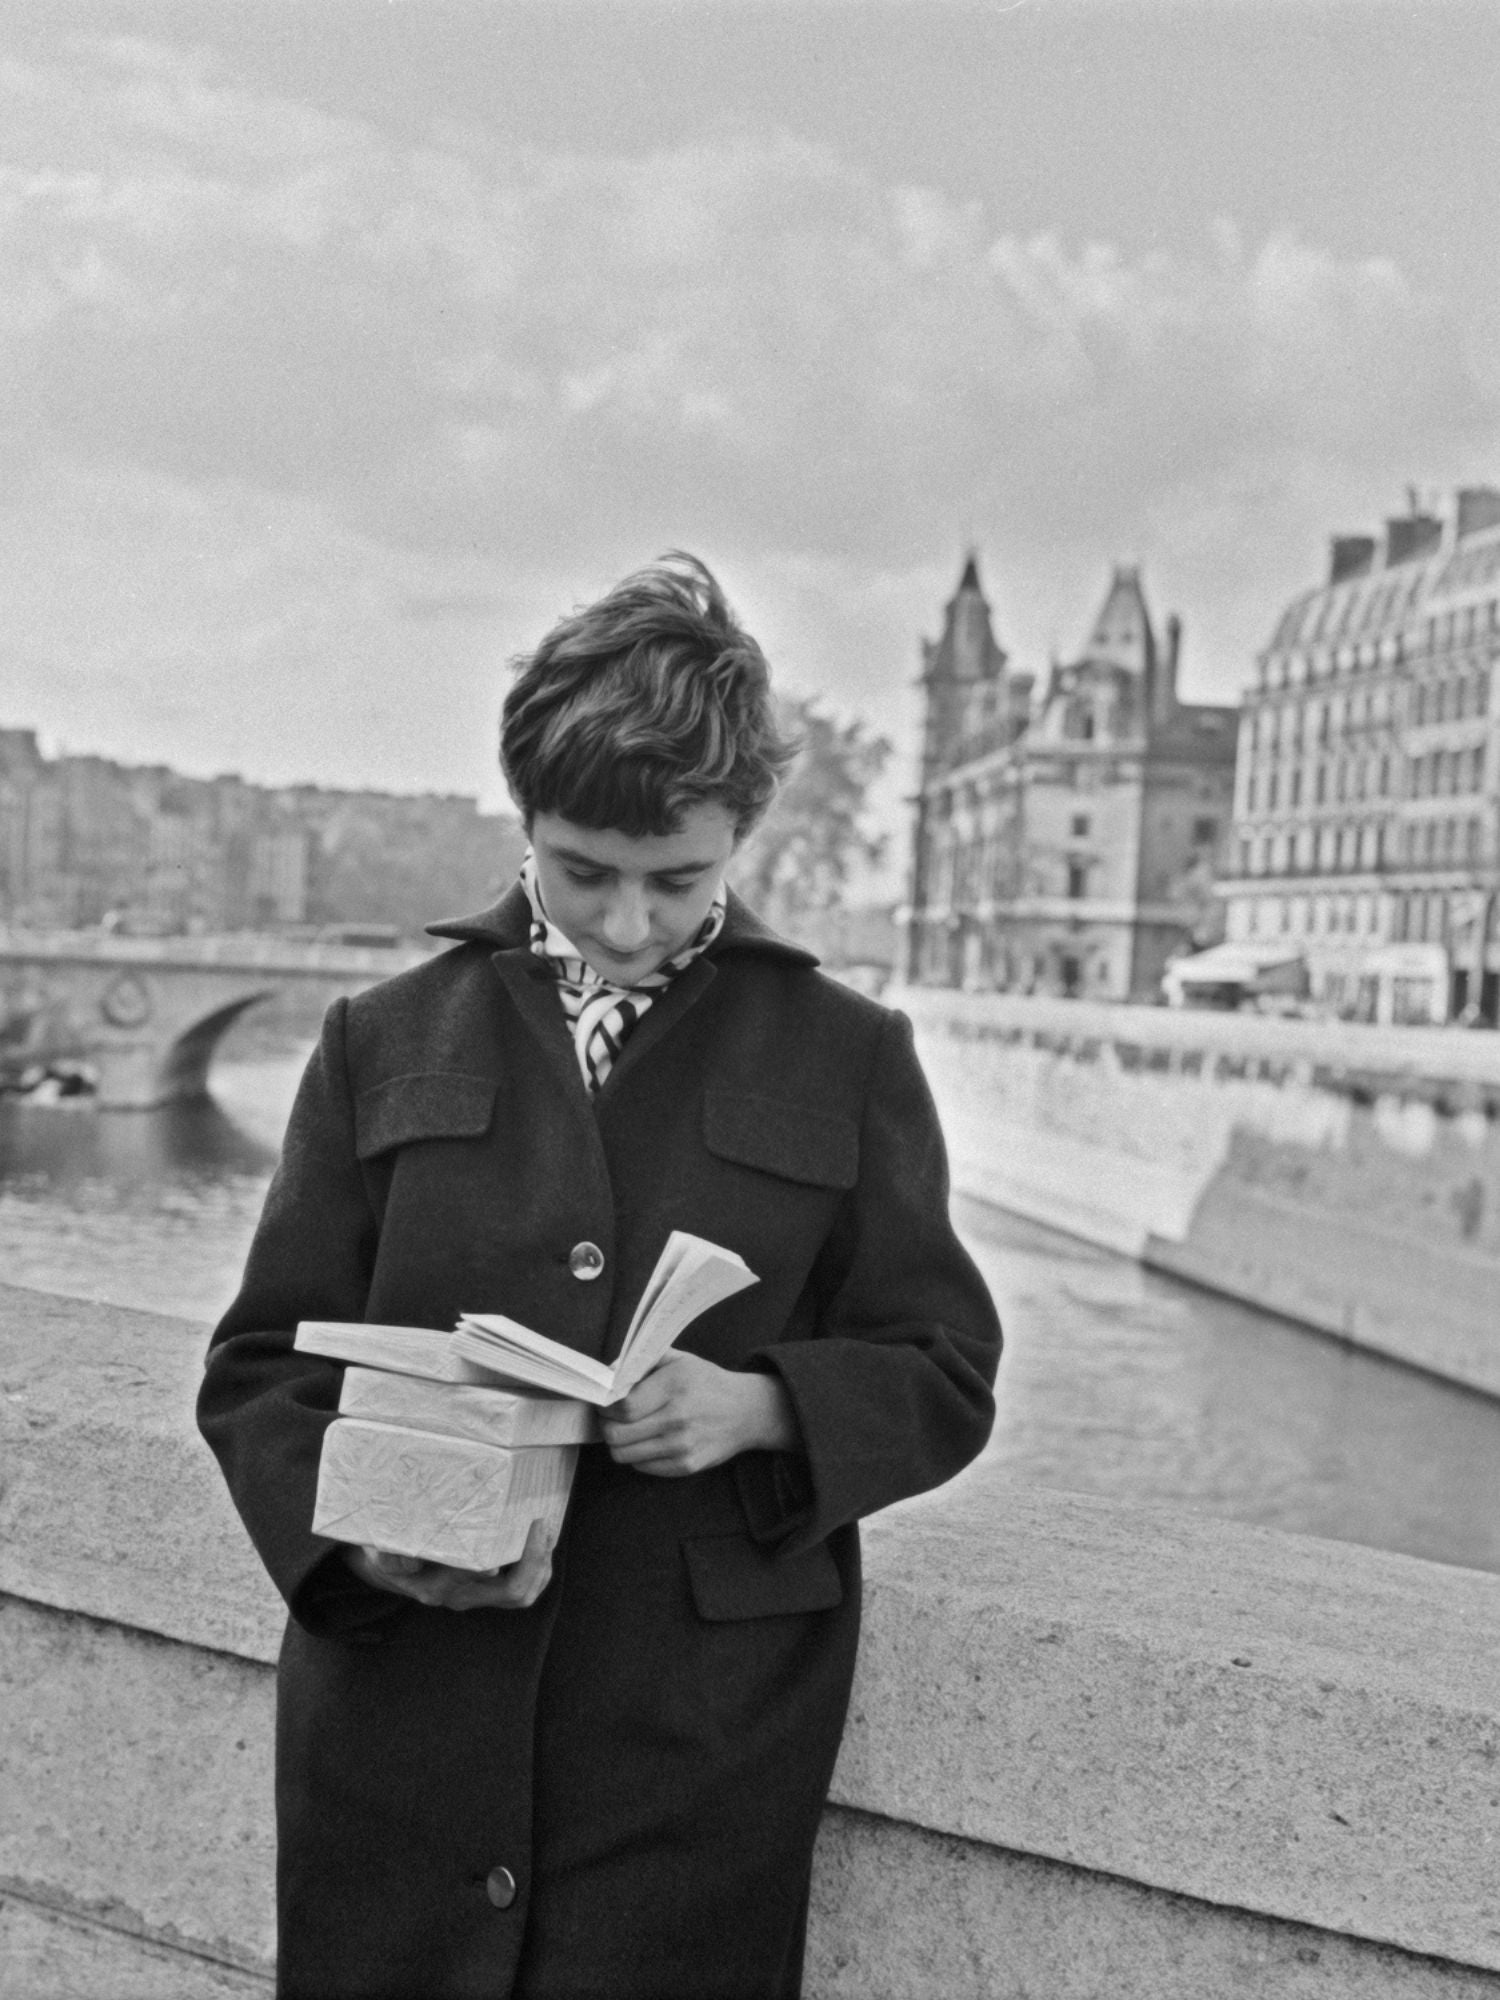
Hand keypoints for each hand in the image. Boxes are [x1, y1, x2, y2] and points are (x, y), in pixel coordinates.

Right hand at [344, 1515, 555, 1610]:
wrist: (391, 1563)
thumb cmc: (388, 1545)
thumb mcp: (380, 1548)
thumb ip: (390, 1553)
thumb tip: (406, 1560)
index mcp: (433, 1585)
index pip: (471, 1581)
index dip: (490, 1567)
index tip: (504, 1547)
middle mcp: (458, 1595)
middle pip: (510, 1592)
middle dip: (532, 1560)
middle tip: (540, 1523)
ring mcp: (475, 1596)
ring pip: (522, 1595)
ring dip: (540, 1565)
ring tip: (545, 1529)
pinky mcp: (487, 1592)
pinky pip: (523, 1592)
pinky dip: (539, 1570)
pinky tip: (543, 1543)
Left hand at [600, 1351, 797, 1477]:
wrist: (747, 1412)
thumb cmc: (707, 1382)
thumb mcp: (679, 1360)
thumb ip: (643, 1361)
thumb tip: (609, 1374)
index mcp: (674, 1386)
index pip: (622, 1407)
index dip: (606, 1408)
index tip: (605, 1404)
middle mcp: (678, 1417)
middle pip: (617, 1435)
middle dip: (607, 1427)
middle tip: (611, 1419)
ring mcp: (682, 1445)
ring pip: (624, 1455)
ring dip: (618, 1444)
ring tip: (627, 1431)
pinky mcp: (687, 1466)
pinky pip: (642, 1467)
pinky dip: (636, 1455)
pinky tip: (647, 1442)